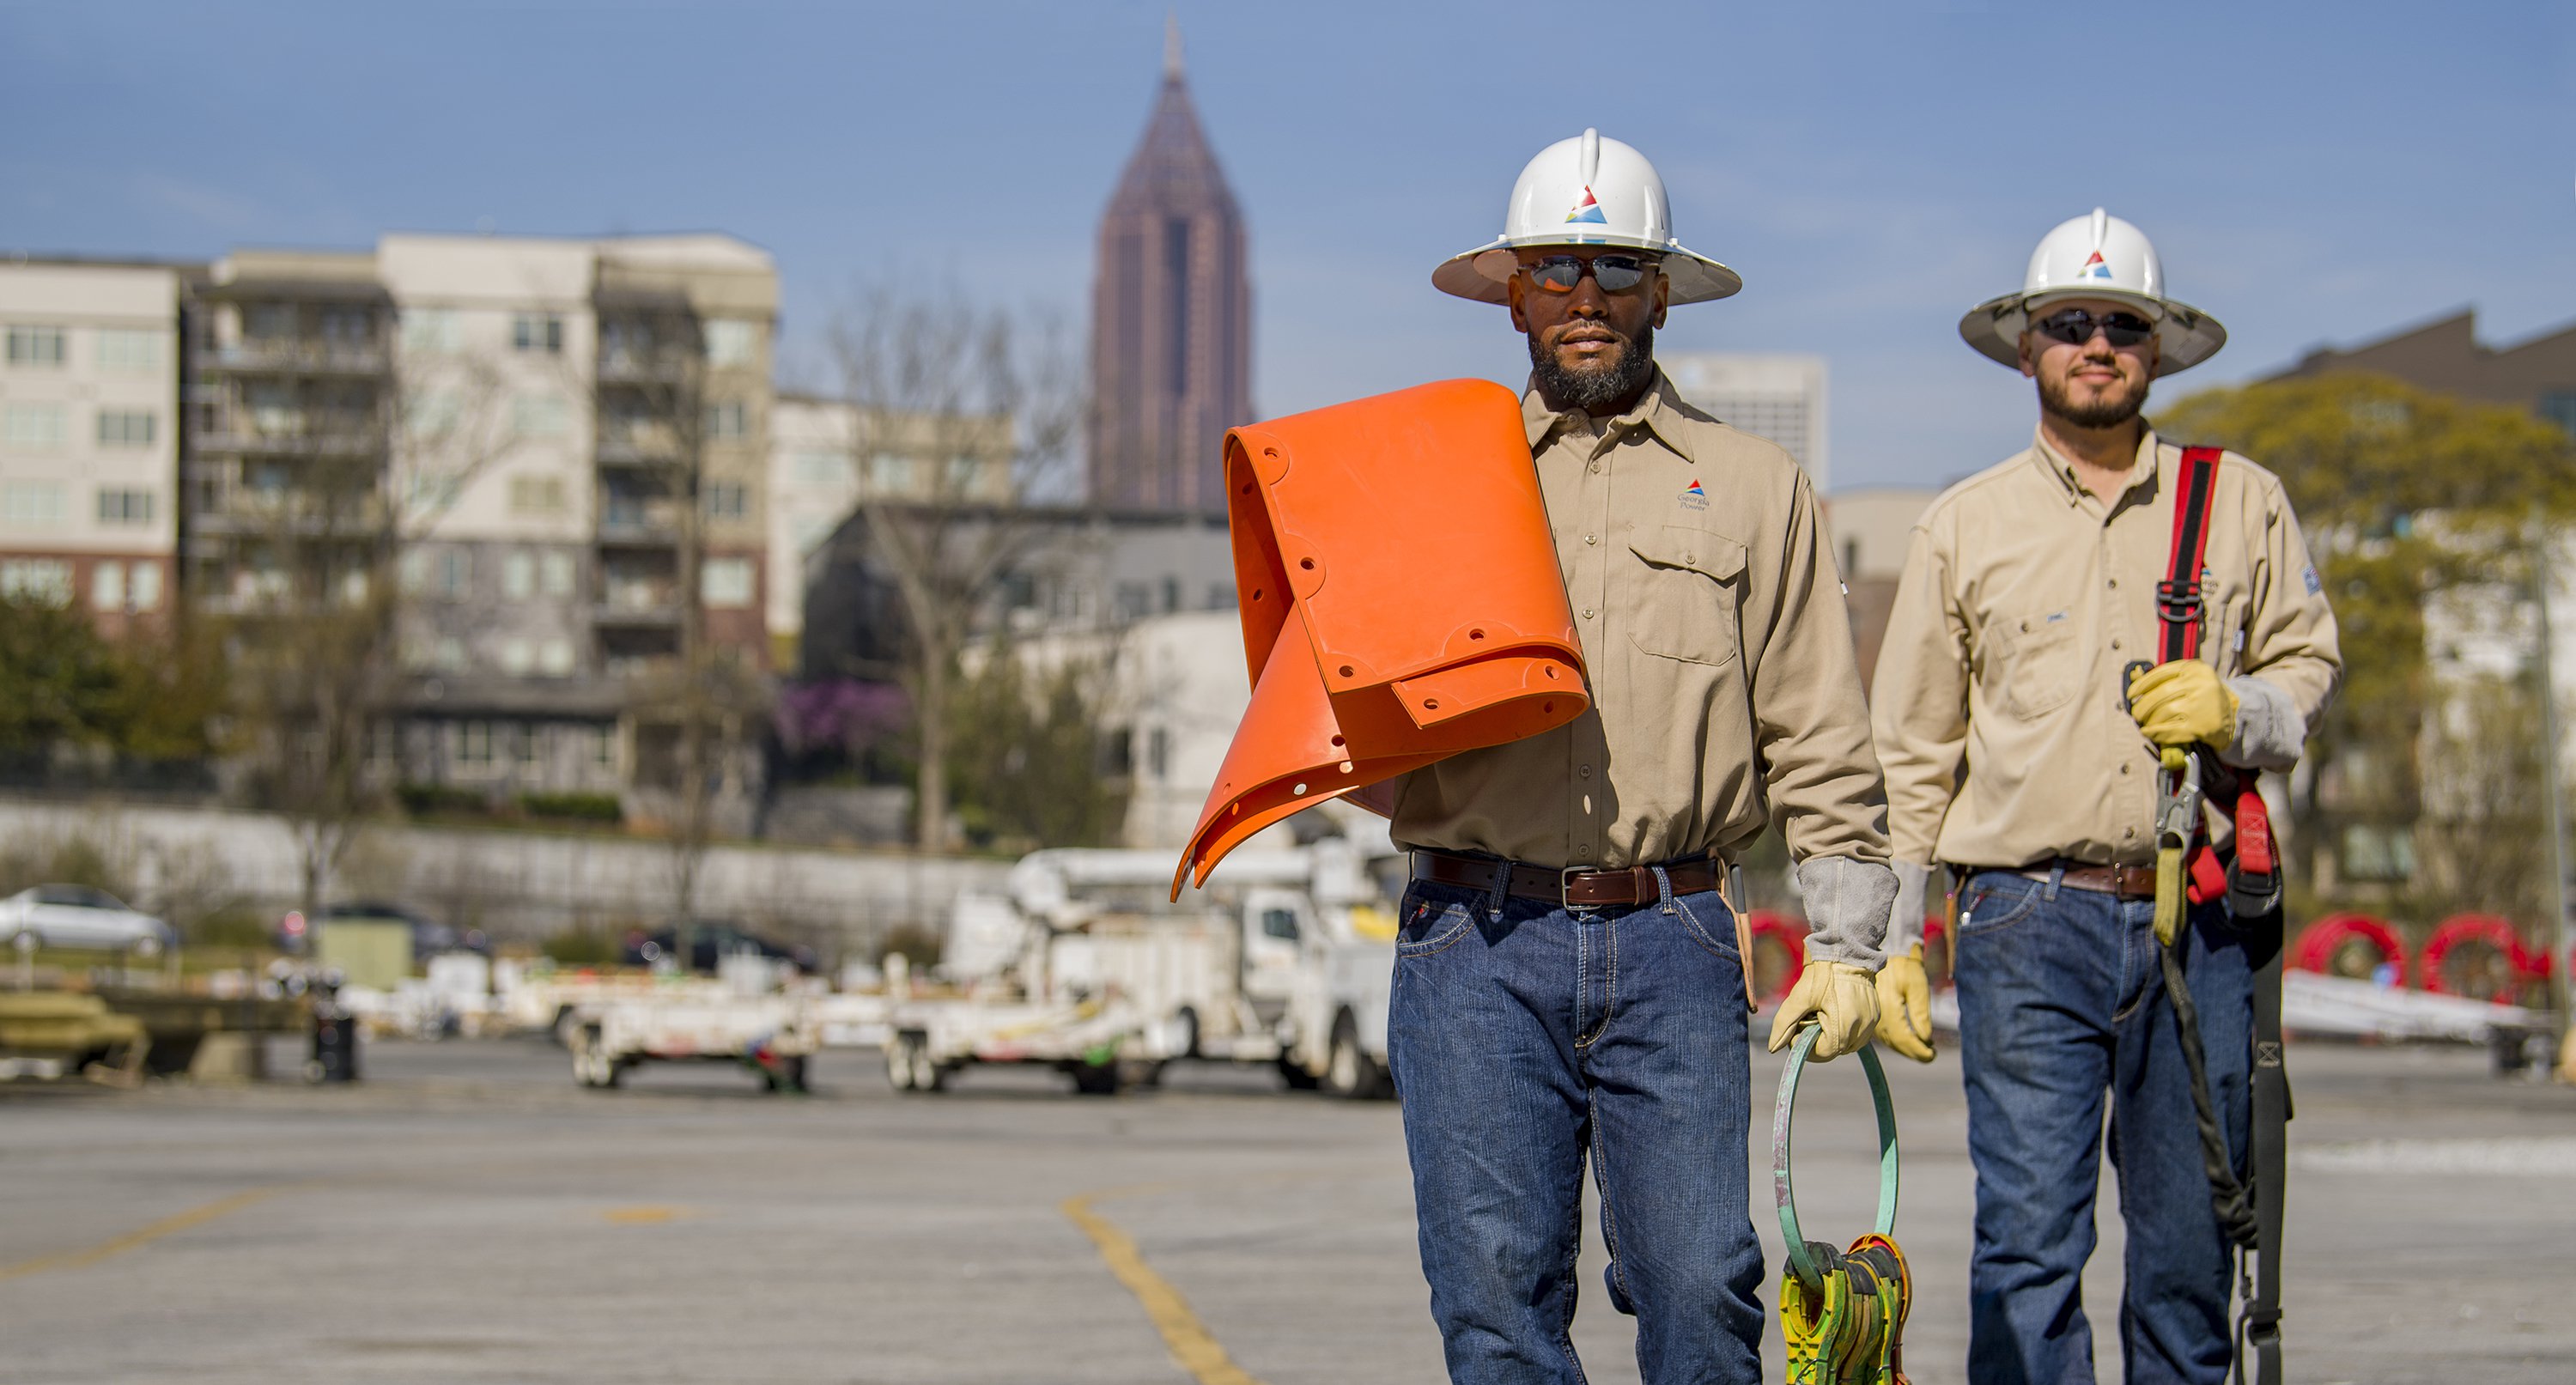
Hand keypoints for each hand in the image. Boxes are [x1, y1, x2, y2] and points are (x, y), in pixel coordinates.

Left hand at [1767, 960, 1877, 1060]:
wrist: (1846, 949)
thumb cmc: (1822, 973)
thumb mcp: (1799, 997)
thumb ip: (1785, 1024)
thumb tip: (1773, 1048)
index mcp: (1843, 1028)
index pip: (1822, 1053)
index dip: (1805, 1043)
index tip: (1798, 1026)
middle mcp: (1861, 1030)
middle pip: (1834, 1050)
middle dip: (1818, 1038)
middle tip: (1810, 1014)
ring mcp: (1871, 1024)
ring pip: (1847, 1044)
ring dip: (1832, 1035)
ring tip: (1823, 1011)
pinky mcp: (1875, 1016)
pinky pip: (1858, 1034)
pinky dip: (1845, 1029)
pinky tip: (1835, 1010)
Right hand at [1874, 946, 1934, 1062]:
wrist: (1886, 952)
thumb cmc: (1904, 966)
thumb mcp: (1918, 987)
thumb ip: (1921, 1015)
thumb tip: (1926, 1039)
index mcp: (1889, 1009)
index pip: (1904, 1040)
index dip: (1919, 1051)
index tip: (1933, 1055)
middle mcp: (1876, 1016)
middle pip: (1896, 1043)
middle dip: (1914, 1052)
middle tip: (1931, 1054)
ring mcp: (1871, 1016)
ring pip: (1889, 1041)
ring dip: (1906, 1047)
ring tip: (1924, 1047)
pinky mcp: (1871, 1014)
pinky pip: (1885, 1034)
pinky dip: (1898, 1040)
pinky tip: (1910, 1037)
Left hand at [2128, 660, 2236, 749]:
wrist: (2234, 714)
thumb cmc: (2204, 695)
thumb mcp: (2192, 679)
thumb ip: (2167, 678)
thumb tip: (2134, 681)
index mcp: (2195, 669)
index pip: (2160, 674)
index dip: (2140, 685)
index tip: (2130, 694)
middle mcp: (2199, 684)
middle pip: (2159, 695)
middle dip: (2142, 706)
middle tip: (2136, 713)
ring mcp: (2201, 705)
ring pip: (2163, 712)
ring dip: (2149, 720)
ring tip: (2144, 723)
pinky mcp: (2201, 726)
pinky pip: (2170, 730)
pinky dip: (2155, 732)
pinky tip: (2148, 732)